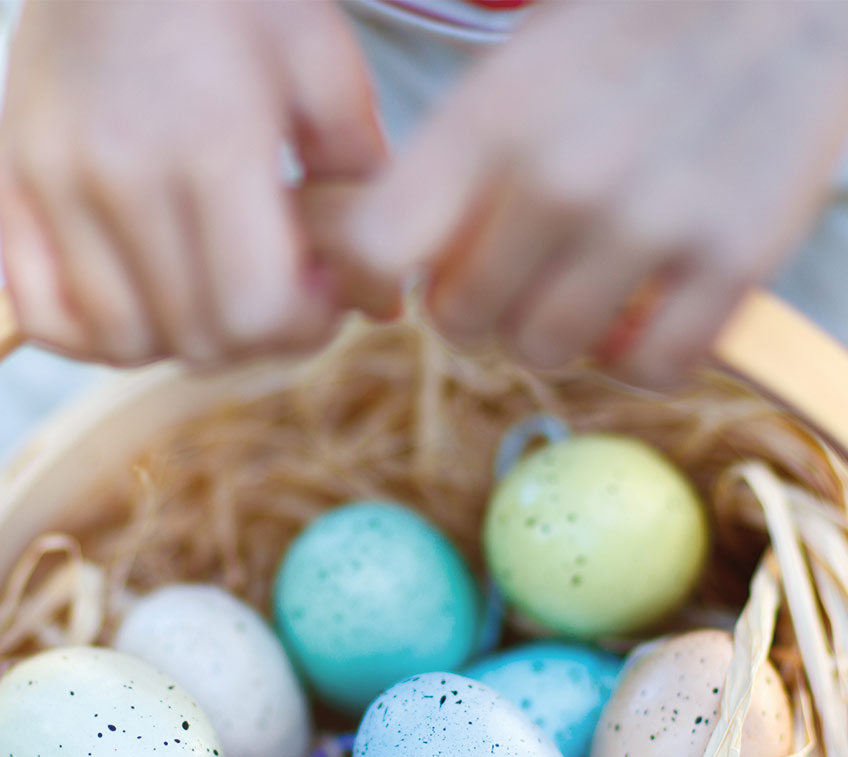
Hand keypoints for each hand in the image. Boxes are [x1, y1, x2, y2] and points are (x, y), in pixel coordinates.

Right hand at [0, 0, 385, 366]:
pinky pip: (49, 319)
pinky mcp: (12, 188)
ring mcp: (55, 185)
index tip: (321, 290)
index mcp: (215, 142)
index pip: (256, 310)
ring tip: (208, 289)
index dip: (303, 325)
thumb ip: (357, 184)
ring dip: (180, 340)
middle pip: (197, 339)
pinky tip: (139, 300)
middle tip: (275, 290)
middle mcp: (124, 175)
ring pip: (123, 343)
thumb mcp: (321, 64)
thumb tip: (382, 300)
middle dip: (255, 337)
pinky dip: (97, 335)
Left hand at [347, 0, 847, 386]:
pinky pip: (649, 370)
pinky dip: (639, 358)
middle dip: (479, 307)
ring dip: (557, 333)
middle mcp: (561, 178)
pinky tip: (645, 311)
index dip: (368, 281)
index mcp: (489, 122)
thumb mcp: (510, 79)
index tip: (397, 284)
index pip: (374, 246)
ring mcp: (649, 222)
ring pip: (547, 352)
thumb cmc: (623, 41)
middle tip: (517, 272)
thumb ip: (447, 174)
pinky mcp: (732, 260)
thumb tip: (386, 267)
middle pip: (462, 322)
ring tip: (584, 281)